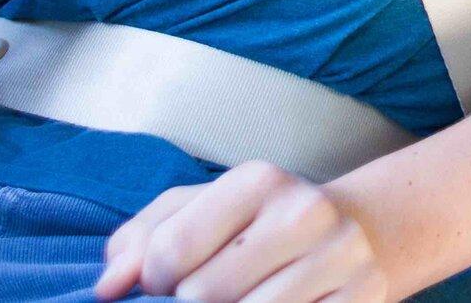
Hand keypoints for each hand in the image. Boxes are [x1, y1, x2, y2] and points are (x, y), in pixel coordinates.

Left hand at [95, 161, 390, 301]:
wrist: (358, 235)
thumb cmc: (256, 228)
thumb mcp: (199, 212)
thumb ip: (141, 240)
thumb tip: (108, 287)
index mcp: (259, 180)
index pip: (168, 252)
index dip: (152, 282)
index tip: (166, 283)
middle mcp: (305, 212)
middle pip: (203, 296)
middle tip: (205, 299)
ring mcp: (340, 258)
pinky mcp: (363, 298)